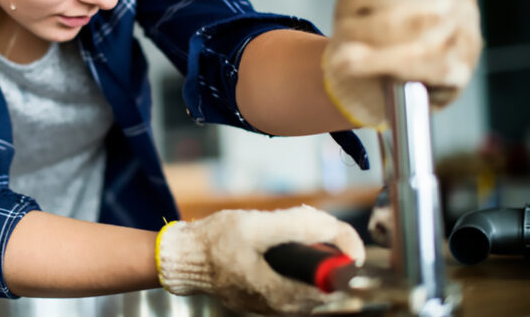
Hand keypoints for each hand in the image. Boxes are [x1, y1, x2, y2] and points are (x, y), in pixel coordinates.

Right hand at [155, 206, 364, 313]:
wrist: (187, 258)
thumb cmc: (216, 240)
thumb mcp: (254, 224)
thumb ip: (296, 226)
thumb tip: (333, 228)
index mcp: (281, 292)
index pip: (334, 282)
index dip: (345, 256)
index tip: (341, 236)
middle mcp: (281, 307)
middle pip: (328, 284)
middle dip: (328, 253)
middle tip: (319, 229)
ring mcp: (274, 307)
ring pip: (314, 285)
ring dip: (315, 259)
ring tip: (300, 235)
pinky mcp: (267, 300)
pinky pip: (298, 286)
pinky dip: (301, 266)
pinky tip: (287, 247)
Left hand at [323, 0, 482, 127]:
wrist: (364, 72)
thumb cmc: (366, 15)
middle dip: (371, 2)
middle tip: (344, 14)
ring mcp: (462, 31)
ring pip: (417, 25)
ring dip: (368, 34)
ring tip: (346, 41)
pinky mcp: (455, 70)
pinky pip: (419, 62)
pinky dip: (378, 62)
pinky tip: (352, 60)